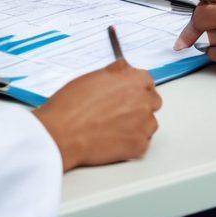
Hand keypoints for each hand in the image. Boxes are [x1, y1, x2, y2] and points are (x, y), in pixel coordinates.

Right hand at [33, 59, 161, 170]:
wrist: (62, 133)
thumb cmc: (72, 105)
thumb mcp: (93, 76)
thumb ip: (116, 72)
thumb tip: (124, 69)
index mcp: (134, 80)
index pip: (147, 80)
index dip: (136, 87)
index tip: (129, 92)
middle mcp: (143, 100)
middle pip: (153, 101)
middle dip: (140, 104)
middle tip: (121, 111)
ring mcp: (143, 125)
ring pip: (149, 123)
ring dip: (138, 124)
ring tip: (114, 126)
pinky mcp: (139, 146)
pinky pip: (142, 142)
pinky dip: (131, 142)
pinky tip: (113, 138)